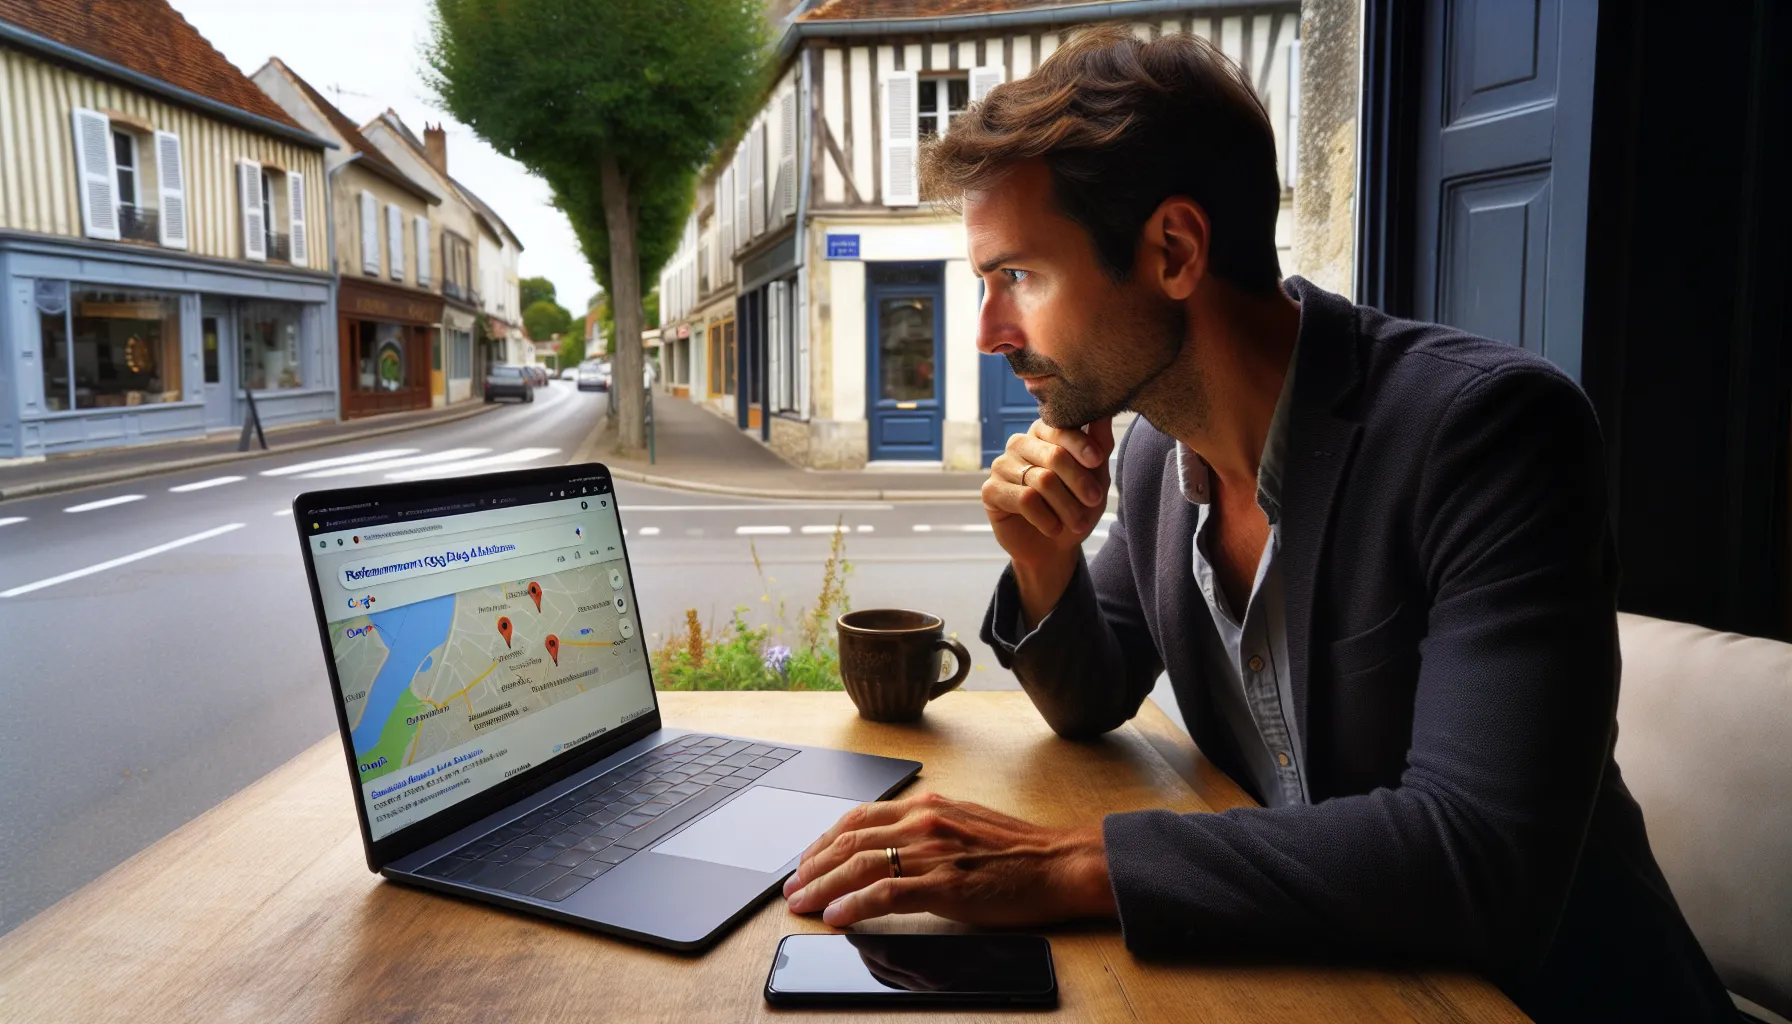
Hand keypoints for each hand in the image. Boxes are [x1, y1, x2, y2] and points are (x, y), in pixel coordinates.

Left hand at [781, 792, 1116, 928]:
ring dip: (823, 885)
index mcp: (928, 807)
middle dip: (813, 866)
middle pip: (850, 841)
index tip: (806, 861)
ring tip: (802, 904)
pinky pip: (887, 892)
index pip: (859, 819)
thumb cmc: (1018, 852)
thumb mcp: (964, 826)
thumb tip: (887, 852)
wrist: (1060, 864)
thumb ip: (926, 832)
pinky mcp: (945, 884)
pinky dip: (854, 904)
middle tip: (792, 888)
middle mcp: (924, 821)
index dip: (824, 842)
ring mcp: (933, 852)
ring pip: (860, 864)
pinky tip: (836, 915)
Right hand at [982, 417, 1114, 623]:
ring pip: (1042, 481)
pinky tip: (1053, 527)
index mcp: (1043, 432)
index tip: (1097, 460)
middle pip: (1054, 455)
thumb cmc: (1076, 506)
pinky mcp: (990, 491)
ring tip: (1078, 523)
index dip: (1081, 444)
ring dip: (1067, 506)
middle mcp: (1019, 443)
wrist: (1054, 547)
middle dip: (1079, 482)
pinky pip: (1024, 500)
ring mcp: (1002, 465)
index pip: (1061, 428)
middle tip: (1094, 500)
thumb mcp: (1095, 476)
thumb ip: (1099, 443)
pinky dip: (1045, 518)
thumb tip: (1105, 412)